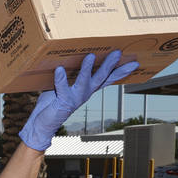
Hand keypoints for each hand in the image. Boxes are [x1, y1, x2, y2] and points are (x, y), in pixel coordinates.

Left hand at [20, 51, 138, 150]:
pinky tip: (60, 69)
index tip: (135, 63)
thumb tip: (70, 57)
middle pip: (100, 78)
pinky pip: (61, 88)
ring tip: (90, 56)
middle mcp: (84, 94)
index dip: (121, 72)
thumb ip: (69, 75)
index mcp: (87, 90)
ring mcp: (74, 98)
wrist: (42, 124)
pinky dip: (60, 79)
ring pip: (84, 82)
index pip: (107, 79)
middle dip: (109, 65)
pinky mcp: (62, 101)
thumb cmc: (53, 103)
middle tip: (118, 53)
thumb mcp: (64, 86)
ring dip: (87, 69)